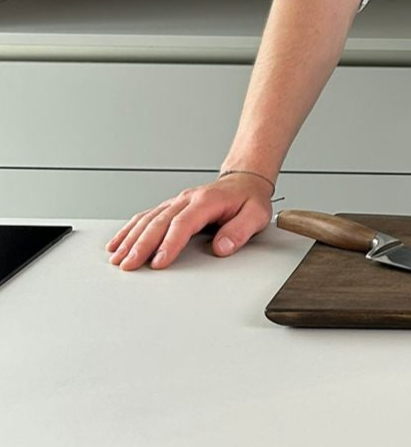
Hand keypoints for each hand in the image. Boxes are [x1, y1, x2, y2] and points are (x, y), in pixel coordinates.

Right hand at [106, 173, 274, 270]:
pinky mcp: (170, 207)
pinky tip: (118, 243)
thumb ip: (240, 231)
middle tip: (129, 265)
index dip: (170, 243)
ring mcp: (176, 202)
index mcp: (207, 201)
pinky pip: (146, 216)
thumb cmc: (248, 200)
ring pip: (148, 218)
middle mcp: (187, 199)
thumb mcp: (256, 215)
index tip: (159, 262)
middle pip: (160, 221)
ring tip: (118, 258)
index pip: (184, 223)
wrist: (244, 181)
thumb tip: (221, 247)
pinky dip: (130, 229)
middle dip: (142, 244)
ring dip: (131, 238)